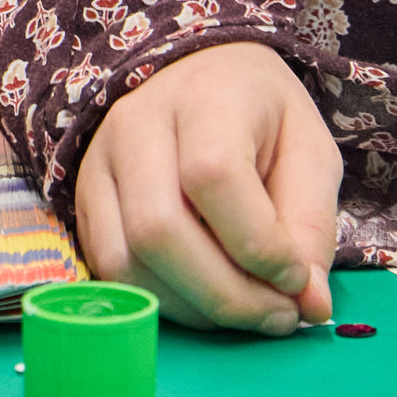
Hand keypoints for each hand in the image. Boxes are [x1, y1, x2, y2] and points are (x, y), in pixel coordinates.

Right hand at [73, 41, 340, 332]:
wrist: (201, 79)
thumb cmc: (263, 118)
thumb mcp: (310, 154)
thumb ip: (311, 227)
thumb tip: (309, 306)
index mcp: (206, 96)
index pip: (214, 177)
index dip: (258, 245)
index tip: (297, 278)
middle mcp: (138, 123)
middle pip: (160, 230)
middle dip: (227, 295)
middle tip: (278, 316)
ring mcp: (100, 161)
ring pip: (127, 260)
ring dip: (195, 308)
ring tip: (247, 311)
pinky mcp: (84, 198)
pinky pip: (110, 272)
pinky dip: (163, 301)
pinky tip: (204, 299)